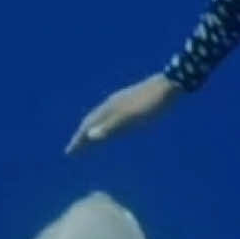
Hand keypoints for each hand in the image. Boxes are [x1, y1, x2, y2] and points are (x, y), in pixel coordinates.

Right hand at [66, 73, 181, 153]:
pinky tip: (113, 129)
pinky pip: (111, 116)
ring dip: (93, 130)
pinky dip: (105, 125)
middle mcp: (111, 104)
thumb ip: (111, 126)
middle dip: (81, 136)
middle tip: (75, 150)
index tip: (69, 153)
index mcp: (109, 108)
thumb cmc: (152, 105)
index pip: (88, 126)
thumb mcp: (132, 118)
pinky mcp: (131, 102)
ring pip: (101, 117)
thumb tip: (90, 136)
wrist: (170, 85)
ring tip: (89, 140)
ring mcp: (121, 102)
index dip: (78, 140)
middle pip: (91, 121)